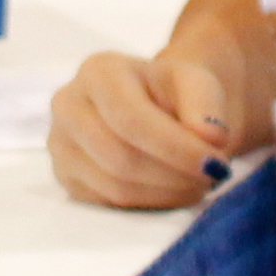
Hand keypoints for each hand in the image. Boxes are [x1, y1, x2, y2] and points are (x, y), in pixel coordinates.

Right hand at [49, 47, 238, 207]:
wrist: (152, 105)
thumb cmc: (171, 93)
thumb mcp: (197, 83)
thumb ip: (206, 104)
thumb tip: (210, 138)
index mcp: (98, 71)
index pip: (130, 118)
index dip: (175, 148)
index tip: (216, 164)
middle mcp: (67, 105)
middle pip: (119, 158)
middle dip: (174, 176)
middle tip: (212, 177)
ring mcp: (60, 144)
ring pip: (115, 187)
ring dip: (166, 194)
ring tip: (197, 183)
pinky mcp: (66, 177)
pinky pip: (108, 204)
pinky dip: (150, 204)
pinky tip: (172, 189)